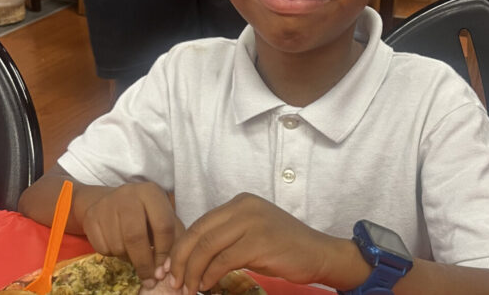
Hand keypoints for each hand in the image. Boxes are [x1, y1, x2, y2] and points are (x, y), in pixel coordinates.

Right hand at [82, 182, 184, 286]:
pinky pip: (102, 248)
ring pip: (117, 245)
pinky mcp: (91, 217)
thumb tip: (162, 271)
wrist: (114, 201)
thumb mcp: (164, 219)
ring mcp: (106, 205)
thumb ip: (170, 242)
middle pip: (135, 237)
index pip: (162, 226)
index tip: (163, 269)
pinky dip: (112, 254)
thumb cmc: (146, 214)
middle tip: (148, 278)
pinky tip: (119, 245)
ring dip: (127, 258)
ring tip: (133, 253)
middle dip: (144, 262)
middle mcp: (128, 194)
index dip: (164, 252)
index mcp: (151, 193)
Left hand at [167, 193, 337, 294]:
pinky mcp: (259, 241)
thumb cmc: (284, 248)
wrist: (319, 254)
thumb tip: (189, 258)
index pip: (200, 224)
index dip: (180, 248)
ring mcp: (252, 222)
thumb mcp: (251, 235)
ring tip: (188, 289)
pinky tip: (206, 286)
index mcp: (239, 203)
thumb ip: (225, 238)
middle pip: (199, 233)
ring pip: (207, 247)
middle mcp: (243, 207)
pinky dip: (210, 275)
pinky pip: (224, 259)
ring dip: (193, 271)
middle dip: (181, 260)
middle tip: (173, 281)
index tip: (169, 268)